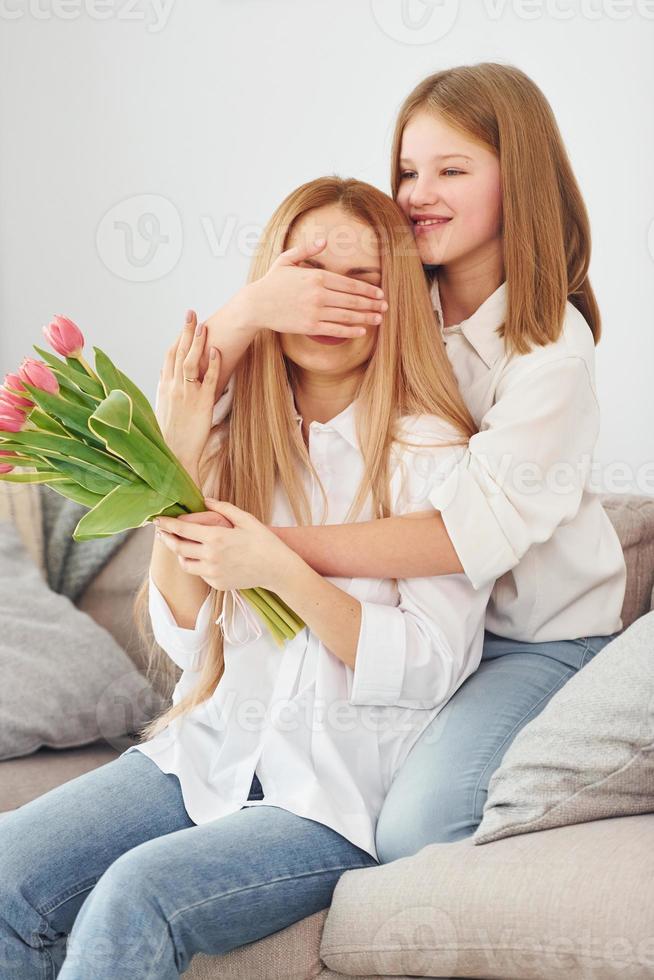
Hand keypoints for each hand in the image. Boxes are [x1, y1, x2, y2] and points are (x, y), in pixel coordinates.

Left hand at [153, 499, 301, 592]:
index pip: (182, 529)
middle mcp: (211, 557)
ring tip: (180, 545)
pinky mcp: (217, 584)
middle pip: (178, 547)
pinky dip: (197, 565)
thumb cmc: (264, 541)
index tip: (158, 519)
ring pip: (185, 564)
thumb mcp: (246, 519)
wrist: (277, 569)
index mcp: (216, 538)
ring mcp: (213, 573)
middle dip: (166, 538)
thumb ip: (223, 508)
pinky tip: (202, 557)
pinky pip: (200, 574)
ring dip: (179, 554)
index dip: (167, 524)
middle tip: (160, 532)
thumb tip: (205, 500)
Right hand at [155, 310, 220, 470]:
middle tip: (191, 314)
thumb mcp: (163, 410)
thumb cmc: (169, 436)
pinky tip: (217, 350)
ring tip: (204, 325)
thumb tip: (167, 379)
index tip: (182, 328)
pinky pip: (208, 378)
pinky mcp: (201, 403)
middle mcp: (173, 387)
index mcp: (164, 387)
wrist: (174, 454)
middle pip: (178, 352)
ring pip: (191, 361)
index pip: (168, 357)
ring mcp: (187, 394)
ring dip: (197, 342)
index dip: (176, 340)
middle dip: (185, 332)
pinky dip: (212, 363)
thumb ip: (166, 392)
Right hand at [241, 238, 387, 338]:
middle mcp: (319, 294)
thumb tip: (324, 241)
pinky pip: (336, 330)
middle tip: (385, 307)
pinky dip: (351, 330)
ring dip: (366, 317)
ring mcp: (315, 311)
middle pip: (353, 300)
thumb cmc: (272, 282)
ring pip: (348, 315)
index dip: (368, 290)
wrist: (256, 305)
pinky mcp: (310, 326)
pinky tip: (362, 331)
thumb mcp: (287, 260)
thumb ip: (307, 249)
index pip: (350, 284)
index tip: (380, 293)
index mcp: (317, 276)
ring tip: (378, 319)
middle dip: (372, 304)